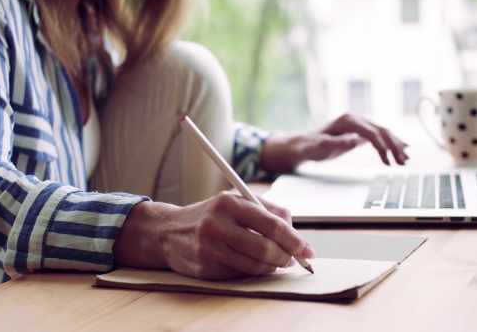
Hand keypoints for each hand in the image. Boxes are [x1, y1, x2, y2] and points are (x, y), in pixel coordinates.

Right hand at [112, 192, 314, 279]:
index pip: (271, 223)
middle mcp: (217, 224)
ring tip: (274, 261)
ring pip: (255, 265)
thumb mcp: (236, 201)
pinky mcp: (204, 268)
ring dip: (271, 266)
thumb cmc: (211, 215)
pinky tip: (252, 264)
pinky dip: (252, 272)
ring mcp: (209, 248)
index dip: (294, 239)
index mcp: (229, 203)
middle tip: (293, 259)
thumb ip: (269, 211)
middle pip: (265, 247)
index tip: (307, 249)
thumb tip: (297, 236)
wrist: (168, 232)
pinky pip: (240, 274)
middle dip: (286, 257)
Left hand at [260, 113, 408, 172]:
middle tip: (403, 163)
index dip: (382, 148)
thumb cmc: (310, 146)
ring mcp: (360, 124)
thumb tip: (355, 140)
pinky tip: (404, 149)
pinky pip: (380, 136)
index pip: (372, 133)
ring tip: (406, 160)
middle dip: (395, 147)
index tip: (388, 163)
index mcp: (348, 119)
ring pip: (384, 133)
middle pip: (382, 131)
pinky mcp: (361, 131)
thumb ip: (337, 143)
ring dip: (397, 146)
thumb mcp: (320, 147)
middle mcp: (356, 118)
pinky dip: (392, 143)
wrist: (304, 144)